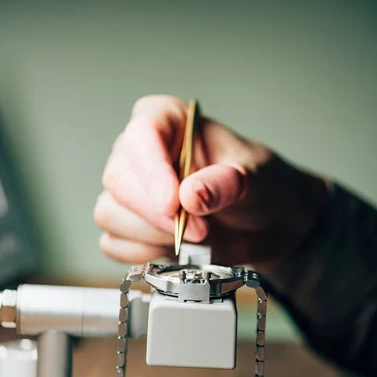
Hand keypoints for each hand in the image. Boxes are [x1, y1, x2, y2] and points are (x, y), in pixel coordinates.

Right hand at [94, 95, 328, 267]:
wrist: (266, 224)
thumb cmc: (260, 187)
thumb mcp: (258, 177)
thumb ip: (227, 182)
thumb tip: (191, 195)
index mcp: (169, 122)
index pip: (141, 135)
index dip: (152, 171)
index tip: (174, 203)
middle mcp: (142, 154)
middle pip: (119, 181)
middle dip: (159, 214)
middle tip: (201, 230)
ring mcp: (132, 191)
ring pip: (110, 213)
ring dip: (153, 236)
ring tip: (196, 239)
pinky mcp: (131, 226)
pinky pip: (114, 243)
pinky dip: (144, 254)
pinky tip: (176, 251)